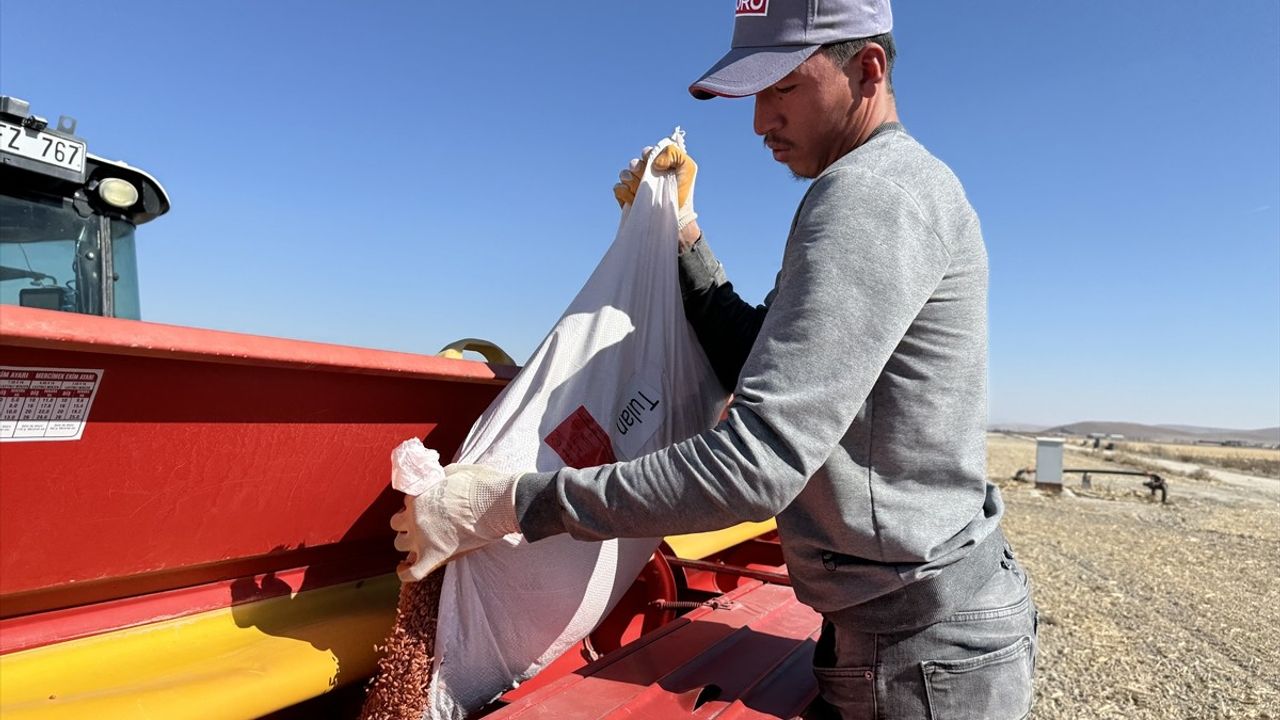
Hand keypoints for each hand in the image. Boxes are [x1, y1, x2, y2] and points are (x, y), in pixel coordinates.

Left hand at [390, 463, 520, 581]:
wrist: (497, 504)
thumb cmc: (482, 485)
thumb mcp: (456, 471)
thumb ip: (441, 478)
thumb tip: (441, 482)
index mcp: (419, 496)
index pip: (407, 503)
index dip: (416, 506)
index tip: (427, 509)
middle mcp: (415, 517)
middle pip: (397, 524)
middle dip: (406, 524)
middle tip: (420, 526)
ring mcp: (422, 538)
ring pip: (399, 545)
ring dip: (407, 545)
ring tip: (417, 546)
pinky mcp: (434, 556)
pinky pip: (411, 572)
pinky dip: (405, 573)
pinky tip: (405, 569)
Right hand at [613, 145, 698, 233]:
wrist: (678, 217)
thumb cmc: (684, 192)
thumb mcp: (688, 168)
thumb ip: (674, 154)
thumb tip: (655, 162)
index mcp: (657, 164)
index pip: (646, 152)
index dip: (647, 154)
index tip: (653, 162)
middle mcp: (645, 173)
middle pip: (634, 163)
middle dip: (637, 166)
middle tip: (643, 173)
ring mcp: (635, 186)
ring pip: (624, 174)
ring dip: (629, 177)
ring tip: (638, 186)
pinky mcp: (627, 198)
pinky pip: (618, 189)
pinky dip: (622, 190)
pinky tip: (633, 197)